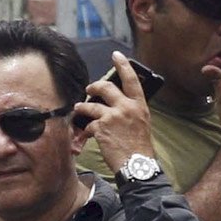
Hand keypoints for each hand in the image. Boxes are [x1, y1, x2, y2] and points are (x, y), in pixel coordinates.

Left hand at [76, 54, 155, 168]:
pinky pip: (88, 124)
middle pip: (105, 87)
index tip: (116, 55)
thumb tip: (118, 104)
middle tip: (89, 88)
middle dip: (94, 86)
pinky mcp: (101, 127)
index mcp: (139, 105)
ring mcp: (113, 116)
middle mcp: (127, 107)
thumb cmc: (140, 147)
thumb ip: (131, 110)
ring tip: (79, 109)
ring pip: (91, 105)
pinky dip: (85, 129)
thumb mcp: (142, 123)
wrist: (137, 165)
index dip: (123, 65)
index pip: (132, 79)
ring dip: (82, 107)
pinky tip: (87, 135)